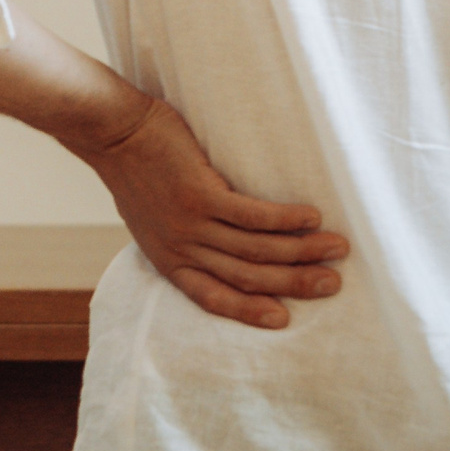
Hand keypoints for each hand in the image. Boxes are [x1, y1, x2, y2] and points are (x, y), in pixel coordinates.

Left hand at [66, 93, 349, 329]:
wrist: (112, 132)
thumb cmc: (134, 171)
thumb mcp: (150, 221)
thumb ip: (181, 240)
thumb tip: (217, 249)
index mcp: (168, 260)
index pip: (212, 298)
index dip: (250, 311)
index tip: (284, 318)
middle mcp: (181, 248)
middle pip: (246, 276)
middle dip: (293, 283)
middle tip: (332, 284)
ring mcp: (190, 223)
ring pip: (256, 249)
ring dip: (302, 251)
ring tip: (337, 249)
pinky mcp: (200, 194)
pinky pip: (252, 215)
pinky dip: (286, 219)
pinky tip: (312, 217)